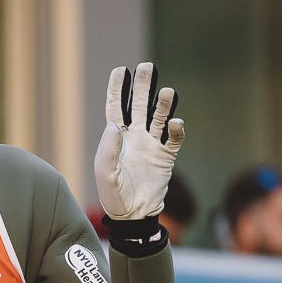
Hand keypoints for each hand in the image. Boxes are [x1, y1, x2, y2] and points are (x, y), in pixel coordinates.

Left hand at [94, 62, 184, 220]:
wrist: (134, 215)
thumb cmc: (114, 194)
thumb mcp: (104, 173)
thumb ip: (107, 149)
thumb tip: (114, 124)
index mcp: (117, 138)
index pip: (116, 107)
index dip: (117, 89)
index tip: (120, 71)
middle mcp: (135, 136)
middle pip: (139, 105)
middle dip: (143, 86)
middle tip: (147, 68)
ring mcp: (152, 145)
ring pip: (159, 117)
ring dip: (163, 104)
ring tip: (167, 91)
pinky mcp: (166, 156)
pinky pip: (174, 138)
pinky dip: (177, 129)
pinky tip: (176, 122)